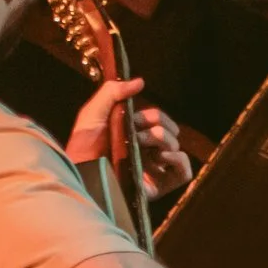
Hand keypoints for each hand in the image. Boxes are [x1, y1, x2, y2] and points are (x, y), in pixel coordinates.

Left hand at [65, 80, 192, 197]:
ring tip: (144, 147)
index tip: (133, 120)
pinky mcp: (158, 186)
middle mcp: (145, 151)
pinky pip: (184, 171)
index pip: (157, 119)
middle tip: (137, 136)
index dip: (150, 116)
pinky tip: (160, 157)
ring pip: (176, 146)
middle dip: (158, 127)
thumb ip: (113, 92)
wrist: (83, 174)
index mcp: (133, 135)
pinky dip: (178, 159)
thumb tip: (140, 81)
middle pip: (169, 131)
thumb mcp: (93, 113)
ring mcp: (153, 169)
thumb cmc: (83, 147)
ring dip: (163, 140)